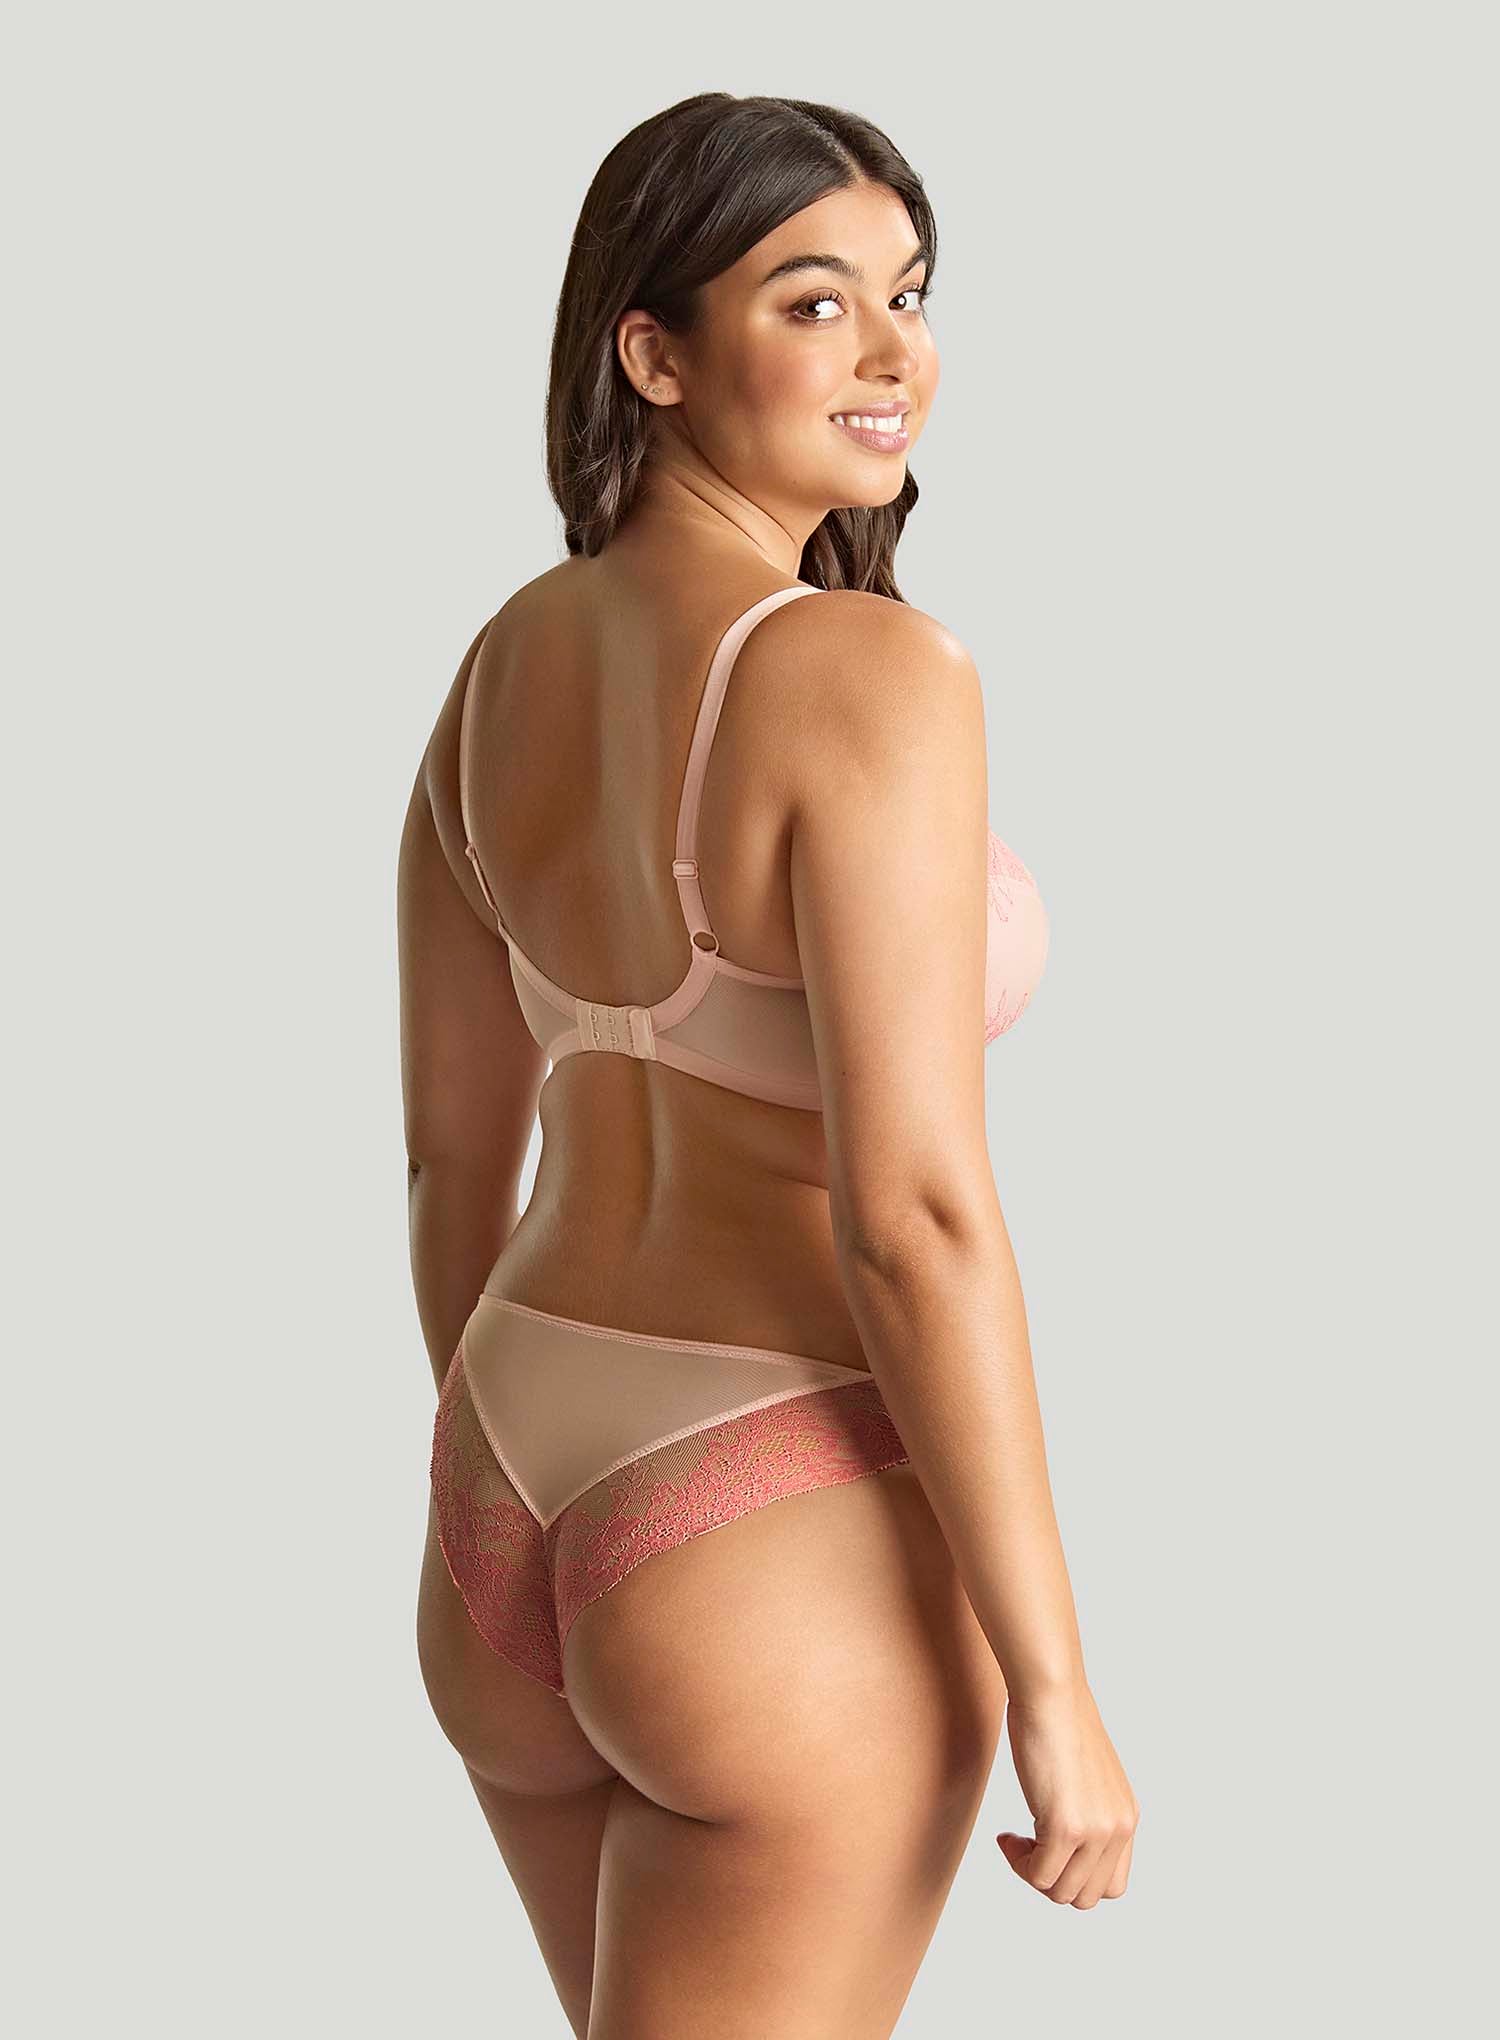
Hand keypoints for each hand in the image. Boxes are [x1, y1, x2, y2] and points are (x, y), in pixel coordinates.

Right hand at [995, 1683, 1138, 1906]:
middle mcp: (1118, 1829)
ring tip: (1015, 1840)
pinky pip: (1040, 1876)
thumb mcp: (1088, 1776)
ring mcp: (1095, 1831)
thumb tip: (1066, 1840)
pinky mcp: (1066, 1827)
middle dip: (1052, 1881)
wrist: (1051, 1693)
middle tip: (1026, 1848)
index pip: (1111, 1885)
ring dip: (1032, 1874)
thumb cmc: (1059, 1721)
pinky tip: (1006, 1836)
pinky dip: (1017, 1863)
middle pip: (1087, 1897)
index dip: (1074, 1877)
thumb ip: (1089, 1811)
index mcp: (1126, 1818)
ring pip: (1062, 1894)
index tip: (1047, 1850)